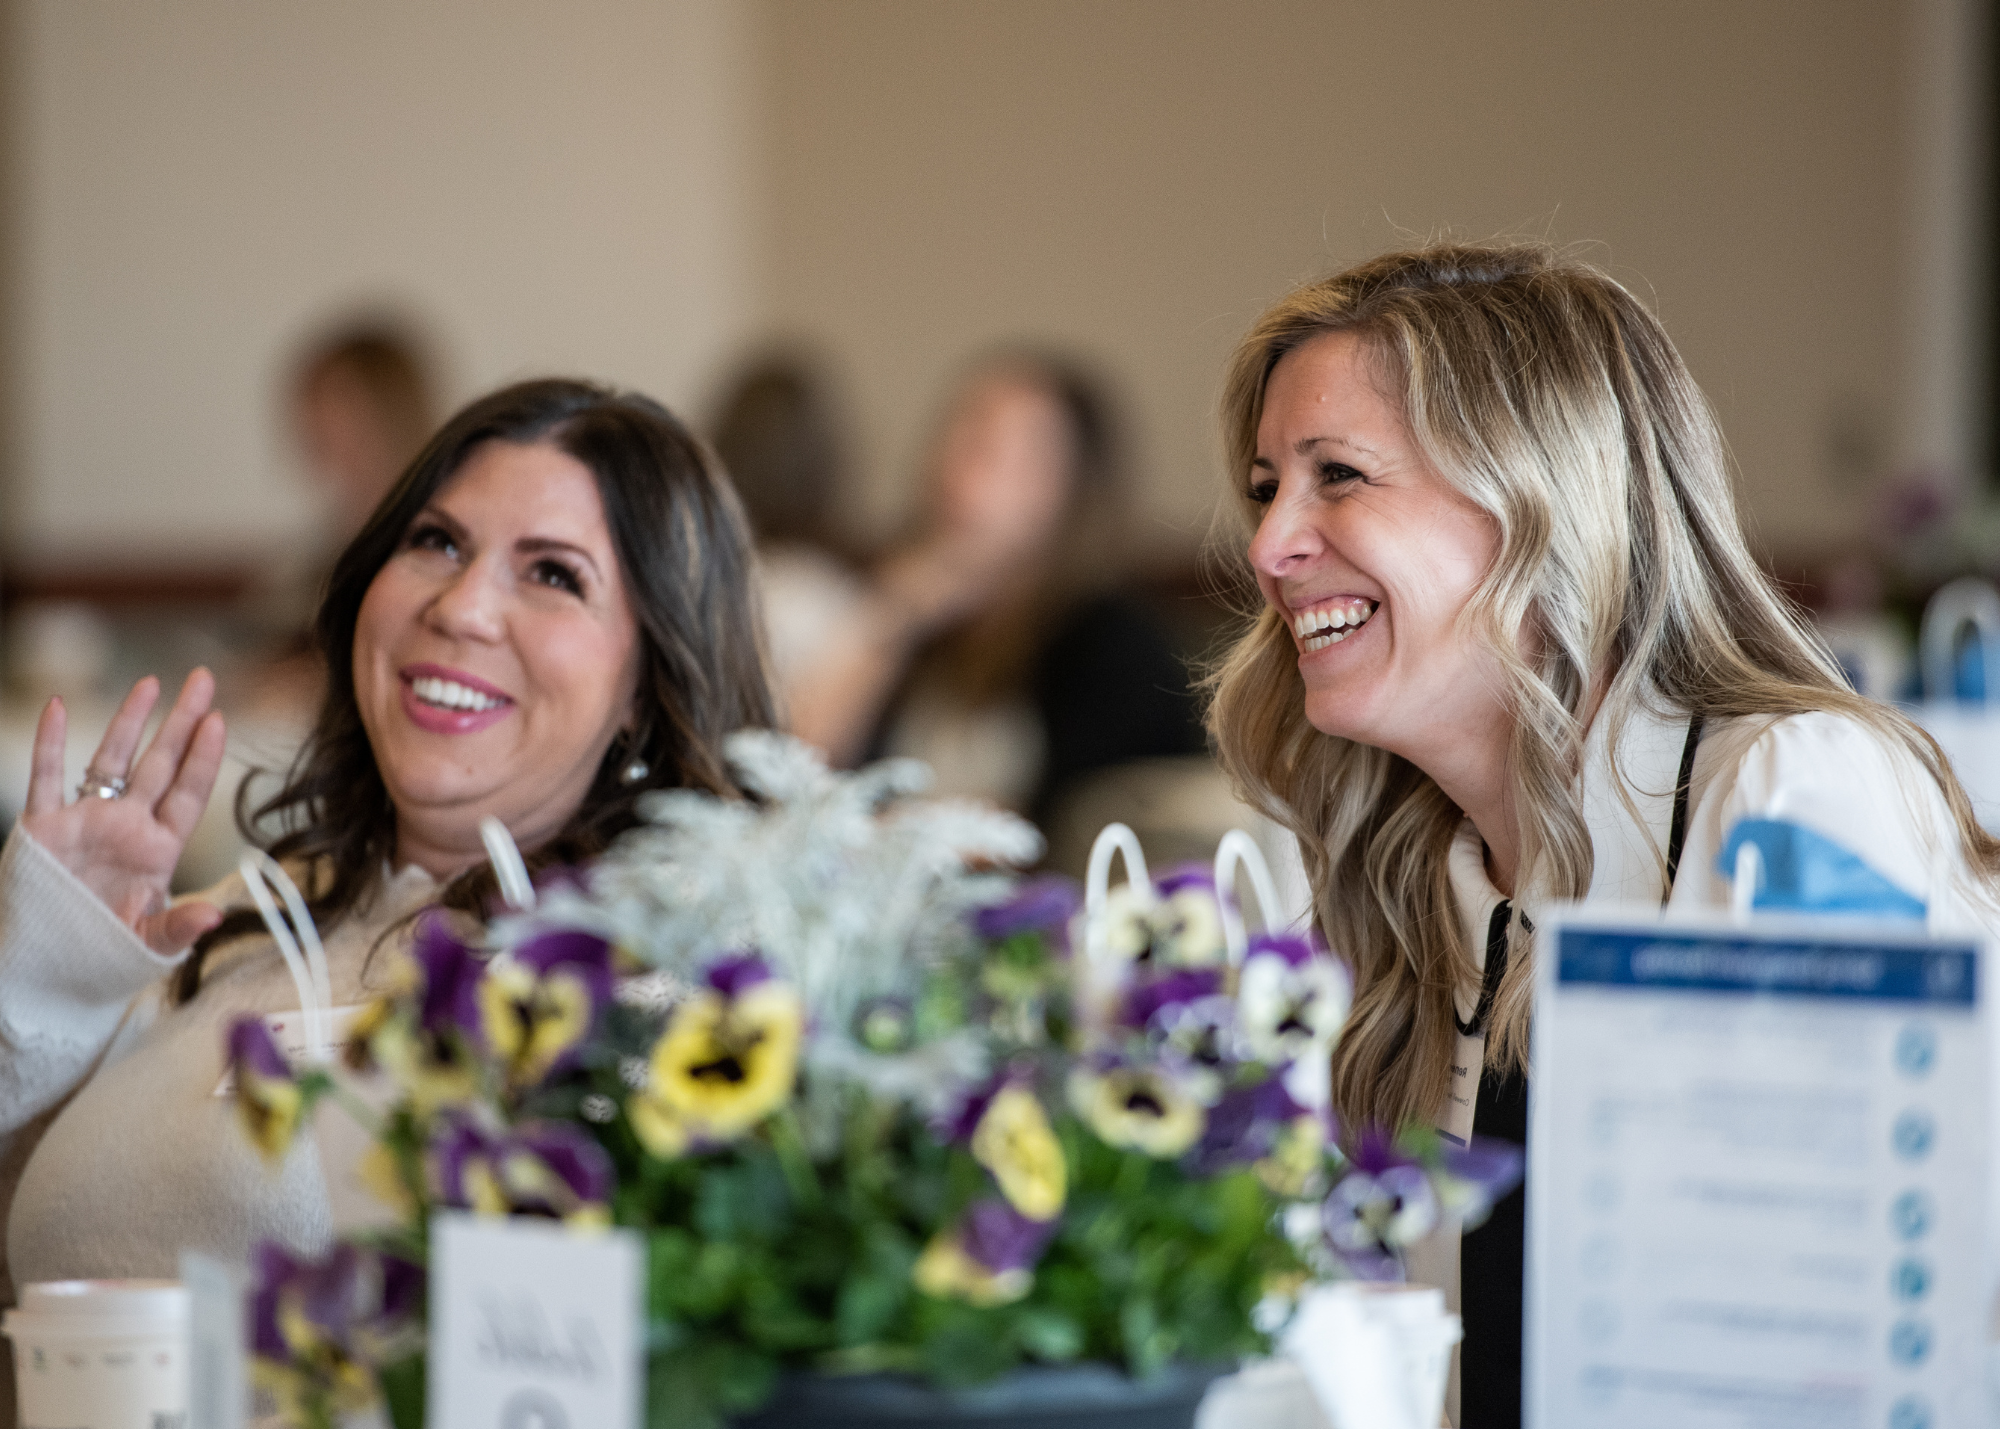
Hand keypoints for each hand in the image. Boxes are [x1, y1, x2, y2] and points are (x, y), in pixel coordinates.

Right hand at [19, 670, 227, 956]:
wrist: (42, 970)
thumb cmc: (101, 957)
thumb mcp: (146, 946)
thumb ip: (179, 928)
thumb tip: (215, 918)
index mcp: (158, 851)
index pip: (188, 794)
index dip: (203, 758)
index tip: (219, 721)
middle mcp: (126, 827)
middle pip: (159, 764)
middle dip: (181, 722)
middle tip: (204, 678)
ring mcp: (85, 823)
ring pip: (109, 760)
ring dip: (128, 722)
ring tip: (151, 683)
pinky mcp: (41, 829)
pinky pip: (46, 778)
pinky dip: (50, 743)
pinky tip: (59, 706)